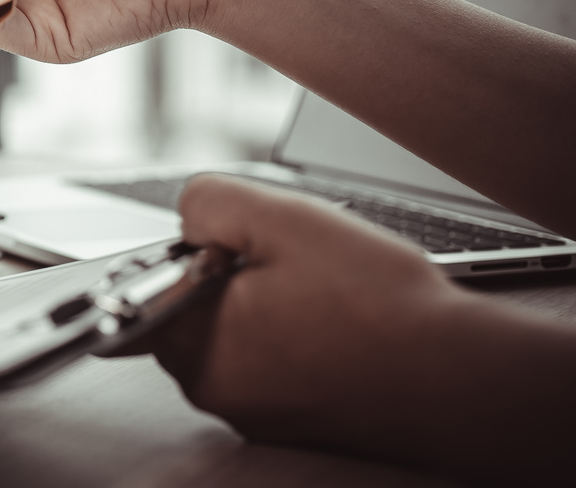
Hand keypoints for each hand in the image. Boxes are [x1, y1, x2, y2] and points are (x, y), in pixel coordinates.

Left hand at [147, 174, 575, 482]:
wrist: (466, 380)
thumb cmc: (381, 308)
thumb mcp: (283, 219)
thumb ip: (211, 203)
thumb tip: (187, 215)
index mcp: (197, 351)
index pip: (157, 287)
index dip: (200, 250)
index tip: (244, 244)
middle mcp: (221, 394)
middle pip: (199, 308)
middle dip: (238, 275)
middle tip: (296, 265)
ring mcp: (263, 414)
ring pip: (244, 332)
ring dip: (275, 304)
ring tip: (329, 293)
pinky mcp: (303, 420)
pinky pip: (284, 362)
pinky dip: (305, 336)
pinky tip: (345, 323)